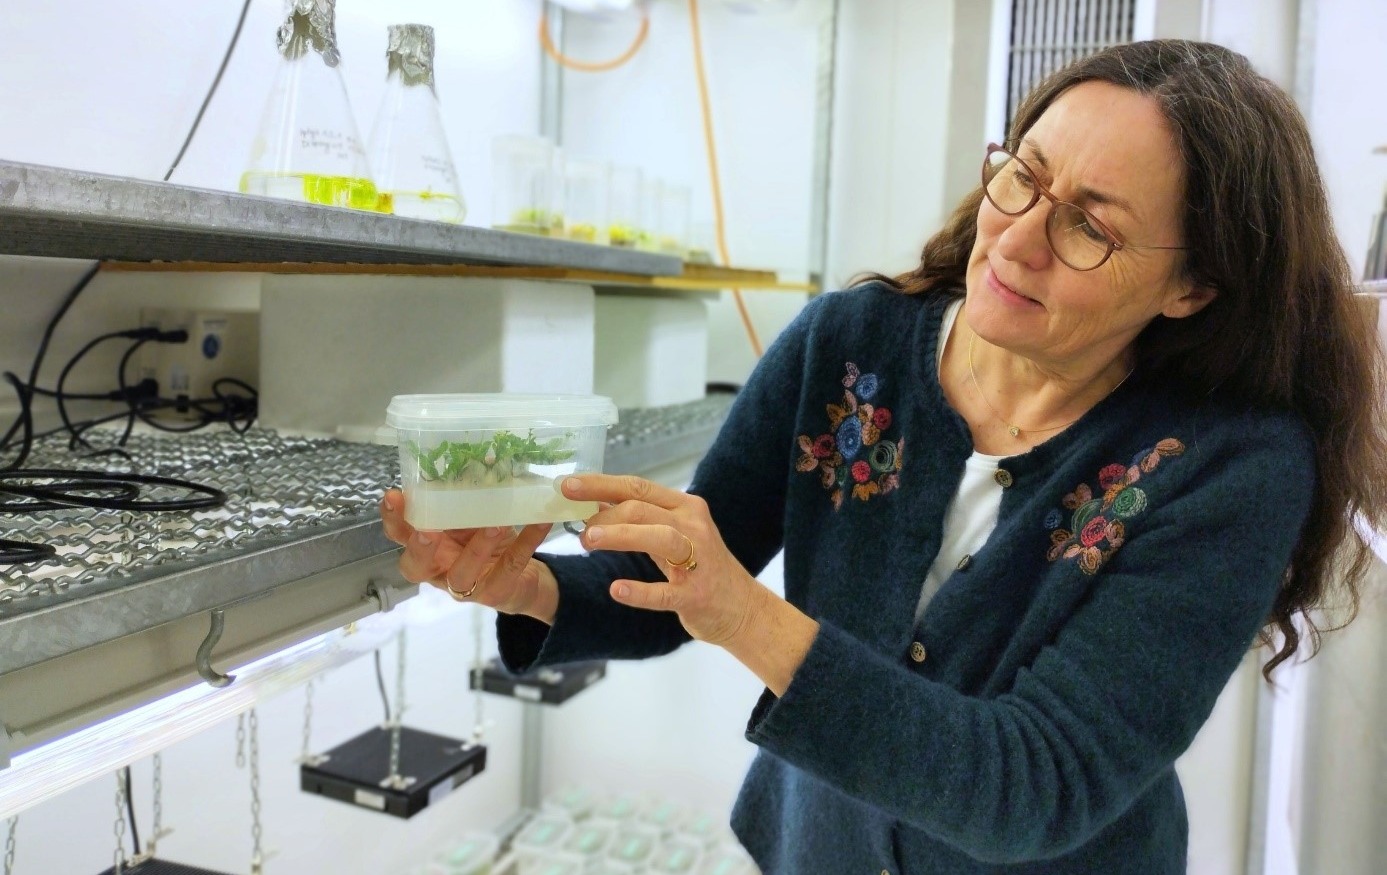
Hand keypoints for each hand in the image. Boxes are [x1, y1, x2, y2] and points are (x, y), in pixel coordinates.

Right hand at [379, 489, 558, 622]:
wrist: (521, 578)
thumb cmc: (486, 541)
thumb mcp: (471, 519)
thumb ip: (463, 500)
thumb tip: (472, 457)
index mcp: (429, 546)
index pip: (400, 535)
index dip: (393, 519)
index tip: (393, 495)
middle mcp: (440, 569)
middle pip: (416, 567)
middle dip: (419, 548)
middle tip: (426, 531)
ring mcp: (467, 586)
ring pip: (463, 573)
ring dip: (476, 548)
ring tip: (494, 525)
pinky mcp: (497, 592)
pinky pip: (511, 565)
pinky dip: (526, 542)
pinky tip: (539, 522)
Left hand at [564, 473, 764, 645]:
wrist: (741, 608)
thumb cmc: (700, 568)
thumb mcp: (673, 534)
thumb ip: (639, 518)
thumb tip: (594, 503)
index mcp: (685, 507)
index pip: (638, 487)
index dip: (600, 484)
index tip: (567, 485)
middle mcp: (693, 526)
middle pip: (643, 508)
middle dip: (604, 513)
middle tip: (577, 528)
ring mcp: (698, 561)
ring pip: (658, 537)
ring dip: (620, 535)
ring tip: (588, 540)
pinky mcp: (696, 595)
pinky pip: (665, 592)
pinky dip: (640, 592)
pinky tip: (617, 590)